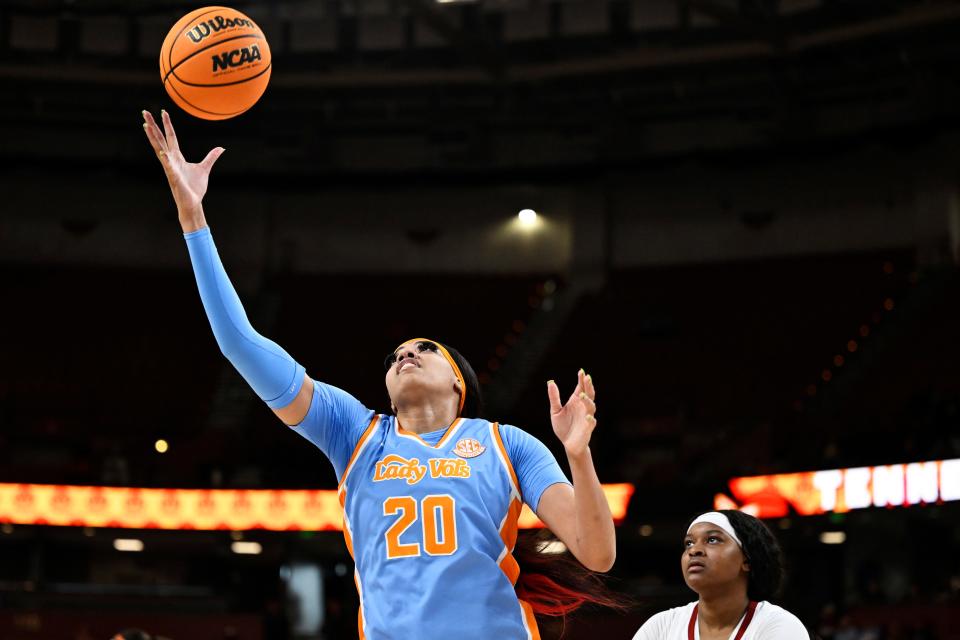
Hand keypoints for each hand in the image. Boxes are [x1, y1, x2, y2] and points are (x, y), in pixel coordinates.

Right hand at [141, 109, 223, 228]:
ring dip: (152, 137)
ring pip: (159, 149)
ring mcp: (170, 168)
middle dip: (153, 125)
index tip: (163, 111)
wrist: (193, 203)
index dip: (167, 124)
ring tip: (146, 125)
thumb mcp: (205, 168)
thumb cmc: (195, 187)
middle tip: (144, 112)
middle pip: (160, 139)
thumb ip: (211, 157)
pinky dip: (166, 160)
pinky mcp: (174, 177)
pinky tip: (162, 152)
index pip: (170, 137)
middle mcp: (170, 160)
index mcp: (177, 157)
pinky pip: (169, 167)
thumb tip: (221, 148)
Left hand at [547, 369, 596, 457]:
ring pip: (591, 407)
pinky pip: (591, 422)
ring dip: (587, 400)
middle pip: (588, 394)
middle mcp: (583, 407)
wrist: (567, 444)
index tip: (581, 371)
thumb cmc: (563, 426)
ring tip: (581, 395)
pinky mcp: (588, 428)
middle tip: (587, 377)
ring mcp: (587, 417)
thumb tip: (551, 382)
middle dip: (588, 386)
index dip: (581, 380)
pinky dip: (590, 419)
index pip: (581, 388)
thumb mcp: (555, 411)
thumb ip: (554, 397)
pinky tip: (587, 416)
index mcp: (576, 401)